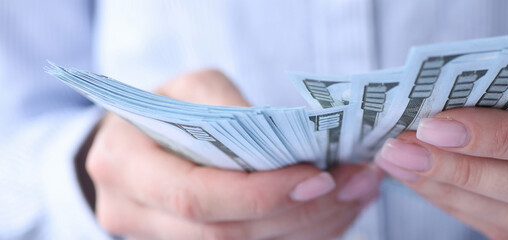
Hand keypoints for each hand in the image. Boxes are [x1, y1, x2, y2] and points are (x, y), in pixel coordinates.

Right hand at [87, 69, 383, 239]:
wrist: (138, 139)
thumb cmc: (169, 105)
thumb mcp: (194, 88)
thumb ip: (233, 112)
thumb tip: (295, 142)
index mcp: (124, 164)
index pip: (196, 196)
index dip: (262, 194)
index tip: (318, 176)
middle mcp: (133, 212)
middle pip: (225, 235)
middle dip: (299, 214)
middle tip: (354, 184)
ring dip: (310, 228)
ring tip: (356, 194)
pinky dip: (300, 234)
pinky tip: (335, 212)